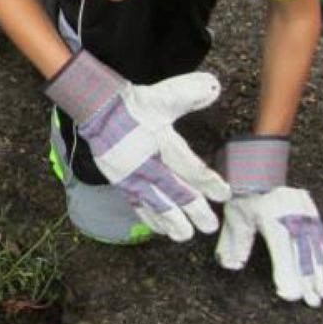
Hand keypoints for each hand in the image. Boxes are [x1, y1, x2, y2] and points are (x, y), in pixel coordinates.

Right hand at [44, 51, 231, 240]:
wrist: (98, 109)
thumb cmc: (135, 104)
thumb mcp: (165, 94)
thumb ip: (191, 92)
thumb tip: (215, 87)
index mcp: (162, 142)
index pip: (190, 167)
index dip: (208, 183)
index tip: (224, 194)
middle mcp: (147, 163)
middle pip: (175, 192)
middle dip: (194, 211)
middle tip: (209, 226)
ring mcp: (132, 176)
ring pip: (155, 204)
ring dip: (171, 222)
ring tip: (185, 236)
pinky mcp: (121, 182)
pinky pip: (137, 204)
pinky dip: (149, 218)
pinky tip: (159, 229)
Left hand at [215, 137, 322, 306]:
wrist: (262, 168)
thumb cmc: (245, 194)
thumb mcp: (236, 216)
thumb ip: (234, 241)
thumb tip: (231, 265)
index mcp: (274, 218)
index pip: (282, 251)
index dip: (286, 274)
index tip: (288, 295)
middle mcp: (295, 219)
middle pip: (303, 255)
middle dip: (308, 281)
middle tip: (311, 302)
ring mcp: (308, 219)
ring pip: (316, 252)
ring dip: (320, 276)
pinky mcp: (315, 219)